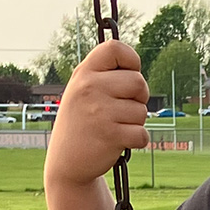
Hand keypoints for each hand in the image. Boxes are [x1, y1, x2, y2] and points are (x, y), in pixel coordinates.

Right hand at [45, 40, 149, 186]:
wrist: (66, 161)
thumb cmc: (83, 121)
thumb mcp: (83, 91)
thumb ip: (105, 75)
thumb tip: (135, 66)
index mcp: (84, 74)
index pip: (115, 49)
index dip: (131, 60)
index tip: (128, 73)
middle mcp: (89, 88)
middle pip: (138, 82)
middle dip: (139, 97)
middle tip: (123, 109)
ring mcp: (99, 112)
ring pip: (141, 111)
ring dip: (135, 122)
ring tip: (114, 126)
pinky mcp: (110, 135)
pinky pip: (142, 134)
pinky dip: (137, 140)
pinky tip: (119, 141)